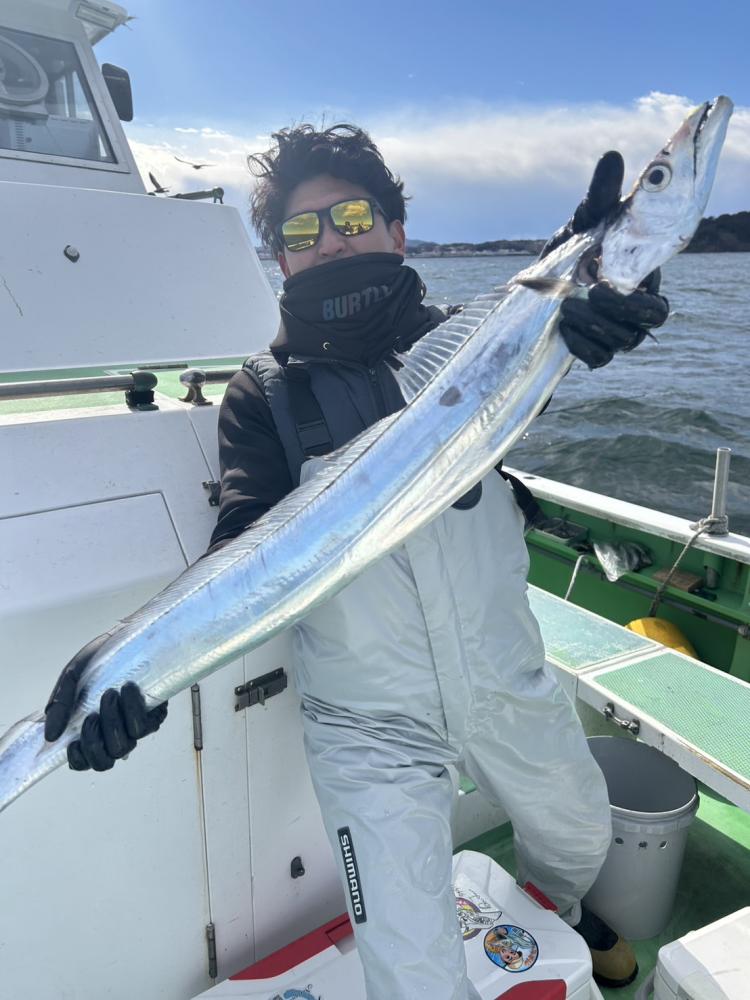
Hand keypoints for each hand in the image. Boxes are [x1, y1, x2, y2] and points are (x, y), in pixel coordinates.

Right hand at [44, 628, 167, 771]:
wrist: (126, 636)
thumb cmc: (97, 662)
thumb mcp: (71, 679)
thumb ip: (59, 706)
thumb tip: (51, 736)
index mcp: (92, 729)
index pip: (86, 761)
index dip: (79, 760)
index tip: (73, 742)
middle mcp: (114, 733)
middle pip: (106, 761)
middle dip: (95, 741)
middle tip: (91, 715)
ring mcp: (135, 726)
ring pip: (126, 744)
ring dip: (113, 722)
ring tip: (110, 694)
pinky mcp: (155, 714)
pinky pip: (146, 726)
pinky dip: (134, 709)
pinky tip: (128, 689)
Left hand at [541, 151, 669, 368]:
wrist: (535, 292)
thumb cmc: (569, 254)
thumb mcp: (581, 224)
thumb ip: (600, 197)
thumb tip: (611, 157)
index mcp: (641, 282)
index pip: (659, 302)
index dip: (638, 299)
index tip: (603, 283)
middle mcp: (633, 312)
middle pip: (647, 325)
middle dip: (619, 313)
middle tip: (587, 296)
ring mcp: (614, 335)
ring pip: (620, 342)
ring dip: (593, 326)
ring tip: (564, 308)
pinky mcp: (593, 351)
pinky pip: (598, 358)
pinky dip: (582, 346)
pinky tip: (563, 330)